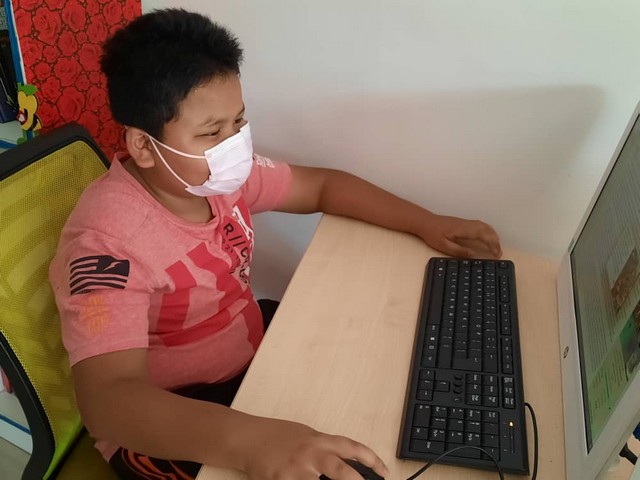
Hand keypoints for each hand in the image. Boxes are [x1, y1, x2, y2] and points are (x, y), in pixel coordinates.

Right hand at [241, 417, 387, 479]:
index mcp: (319, 440)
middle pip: (341, 472)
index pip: (352, 448)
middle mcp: (310, 454)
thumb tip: (347, 463)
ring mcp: (295, 471)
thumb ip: (325, 449)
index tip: (385, 472)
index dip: (372, 460)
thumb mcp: (306, 435)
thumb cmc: (278, 436)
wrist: (248, 439)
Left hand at [420, 214, 501, 258]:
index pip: (483, 235)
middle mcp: (466, 224)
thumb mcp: (444, 246)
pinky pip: (480, 225)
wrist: (424, 222)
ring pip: (484, 226)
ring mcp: (465, 222)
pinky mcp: (463, 222)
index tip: (496, 254)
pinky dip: (487, 231)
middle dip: (496, 241)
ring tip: (496, 246)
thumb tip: (474, 255)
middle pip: (487, 230)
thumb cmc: (432, 233)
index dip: (492, 244)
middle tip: (499, 253)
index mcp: (463, 229)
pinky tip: (487, 237)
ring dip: (493, 235)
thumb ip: (459, 251)